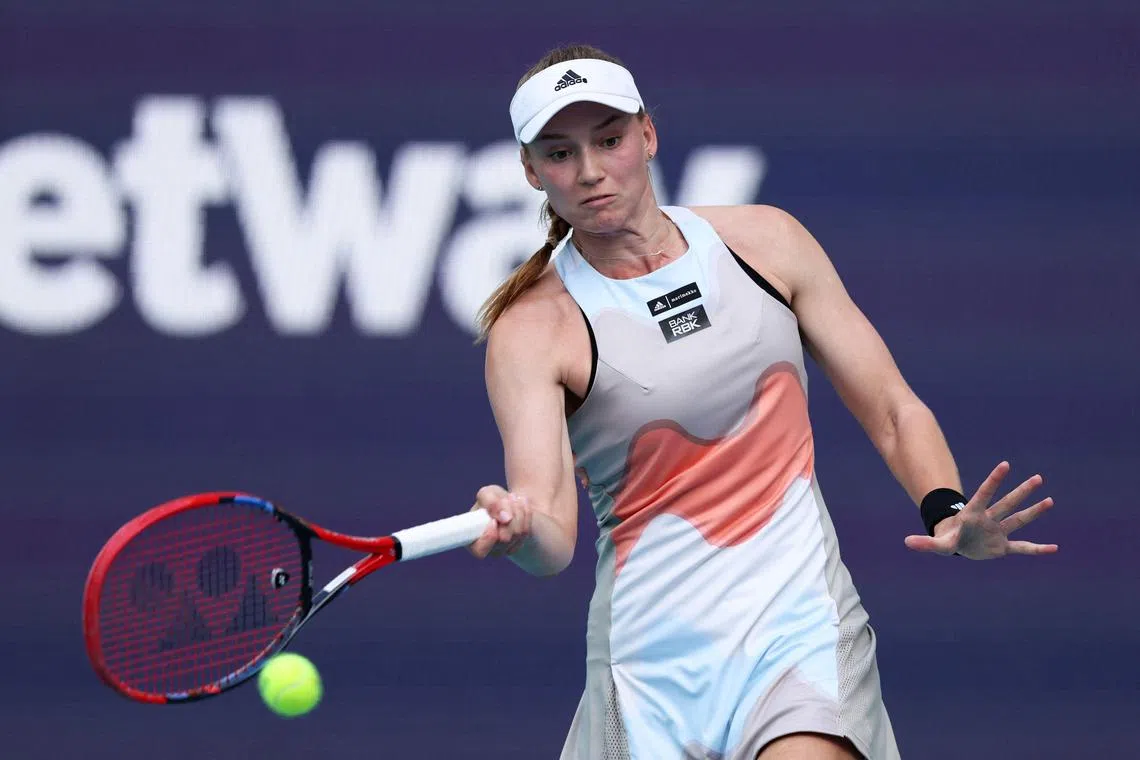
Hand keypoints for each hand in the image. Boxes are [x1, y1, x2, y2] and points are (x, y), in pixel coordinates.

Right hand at [467, 485, 533, 558]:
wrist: (510, 501)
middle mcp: (487, 549)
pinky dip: (526, 514)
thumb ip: (490, 503)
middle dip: (509, 515)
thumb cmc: (493, 499)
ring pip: (517, 534)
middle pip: (504, 539)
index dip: (489, 537)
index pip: (480, 550)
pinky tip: (521, 505)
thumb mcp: (487, 494)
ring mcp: (504, 550)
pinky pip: (526, 531)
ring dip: (518, 511)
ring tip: (514, 499)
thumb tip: (505, 518)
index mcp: (471, 538)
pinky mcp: (518, 545)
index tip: (494, 521)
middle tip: (507, 499)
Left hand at [904, 461, 1057, 559]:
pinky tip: (1054, 548)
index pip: (985, 494)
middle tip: (1038, 478)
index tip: (1006, 464)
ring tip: (1049, 500)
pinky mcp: (1003, 546)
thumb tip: (906, 542)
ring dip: (1034, 511)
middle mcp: (990, 520)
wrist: (958, 544)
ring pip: (1019, 519)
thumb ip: (925, 543)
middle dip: (1022, 492)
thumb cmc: (947, 540)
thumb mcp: (937, 544)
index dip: (994, 480)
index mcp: (974, 515)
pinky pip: (1023, 547)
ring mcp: (998, 532)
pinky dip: (1037, 549)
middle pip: (1008, 503)